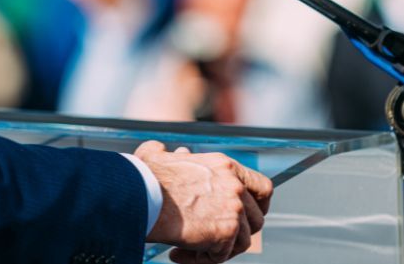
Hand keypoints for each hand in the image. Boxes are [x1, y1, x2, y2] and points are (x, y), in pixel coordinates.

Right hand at [135, 141, 272, 263]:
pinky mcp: (226, 232)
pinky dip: (200, 261)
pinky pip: (220, 256)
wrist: (141, 195)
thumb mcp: (159, 156)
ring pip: (242, 242)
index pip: (262, 187)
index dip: (258, 205)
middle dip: (239, 234)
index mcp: (226, 167)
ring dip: (218, 250)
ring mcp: (234, 209)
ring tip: (188, 251)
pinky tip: (177, 255)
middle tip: (217, 240)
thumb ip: (169, 153)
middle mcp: (236, 186)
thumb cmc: (144, 178)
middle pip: (256, 218)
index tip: (246, 216)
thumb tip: (167, 150)